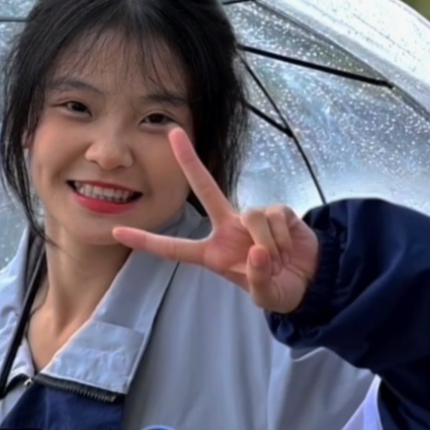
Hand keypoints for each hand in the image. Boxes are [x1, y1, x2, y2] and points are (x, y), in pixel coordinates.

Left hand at [113, 127, 318, 313]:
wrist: (311, 280)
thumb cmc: (279, 289)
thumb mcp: (265, 296)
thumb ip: (257, 279)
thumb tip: (257, 251)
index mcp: (214, 254)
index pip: (175, 249)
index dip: (147, 242)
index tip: (117, 232)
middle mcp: (228, 229)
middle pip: (205, 190)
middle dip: (190, 161)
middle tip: (173, 133)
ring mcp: (252, 218)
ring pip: (253, 215)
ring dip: (269, 242)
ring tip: (279, 259)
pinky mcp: (277, 211)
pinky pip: (275, 216)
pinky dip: (284, 237)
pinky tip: (289, 246)